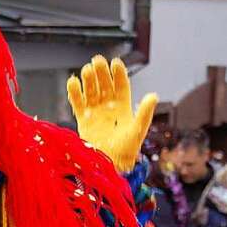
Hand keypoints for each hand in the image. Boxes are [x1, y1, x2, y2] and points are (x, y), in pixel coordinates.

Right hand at [67, 55, 156, 172]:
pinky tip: (73, 81)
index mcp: (124, 108)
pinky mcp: (83, 120)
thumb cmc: (126, 151)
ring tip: (87, 70)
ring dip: (88, 80)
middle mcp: (109, 108)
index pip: (121, 86)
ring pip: (91, 91)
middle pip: (104, 85)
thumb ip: (145, 113)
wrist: (109, 166)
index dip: (118, 74)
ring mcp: (96, 113)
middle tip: (97, 60)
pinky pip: (78, 103)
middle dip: (101, 72)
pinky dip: (74, 93)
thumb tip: (153, 95)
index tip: (115, 62)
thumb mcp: (138, 130)